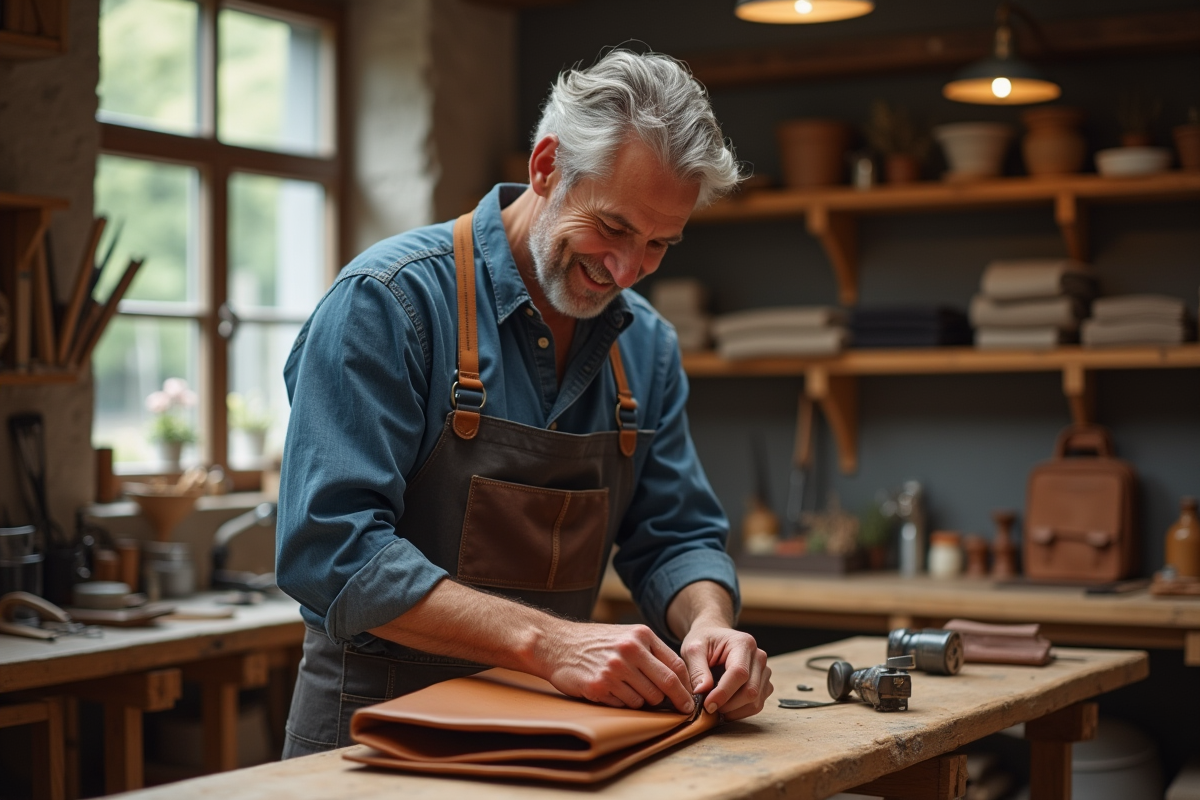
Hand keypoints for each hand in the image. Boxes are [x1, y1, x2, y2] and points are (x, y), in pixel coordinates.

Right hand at [538, 620, 695, 712]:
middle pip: (664, 686)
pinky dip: (622, 702)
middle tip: (674, 708)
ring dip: (642, 701)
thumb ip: (651, 652)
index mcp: (641, 636)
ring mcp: (614, 669)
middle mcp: (630, 650)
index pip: (675, 666)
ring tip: (626, 688)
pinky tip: (610, 690)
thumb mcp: (626, 635)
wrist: (557, 644)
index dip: (686, 687)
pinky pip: (624, 705)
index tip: (690, 701)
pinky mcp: (600, 686)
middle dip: (672, 700)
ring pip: (645, 699)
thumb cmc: (595, 642)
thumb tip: (679, 679)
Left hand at [679, 622, 771, 720]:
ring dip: (734, 711)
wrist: (713, 637)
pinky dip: (740, 711)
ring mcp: (764, 671)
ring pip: (755, 701)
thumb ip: (697, 670)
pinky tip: (725, 706)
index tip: (707, 705)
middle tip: (708, 707)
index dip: (723, 693)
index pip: (739, 673)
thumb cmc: (703, 642)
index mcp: (743, 643)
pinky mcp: (764, 684)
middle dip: (728, 705)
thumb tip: (702, 692)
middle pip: (750, 690)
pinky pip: (757, 705)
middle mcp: (758, 657)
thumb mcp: (693, 650)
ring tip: (716, 706)